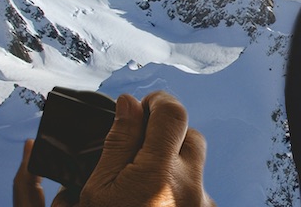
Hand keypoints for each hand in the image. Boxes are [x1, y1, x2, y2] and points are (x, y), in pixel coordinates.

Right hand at [13, 91, 214, 206]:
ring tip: (140, 184)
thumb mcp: (99, 191)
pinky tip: (152, 205)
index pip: (173, 112)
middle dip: (165, 134)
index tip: (138, 109)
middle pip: (189, 137)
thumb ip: (117, 144)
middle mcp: (190, 188)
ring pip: (193, 168)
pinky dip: (176, 192)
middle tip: (135, 148)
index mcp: (160, 174)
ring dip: (172, 165)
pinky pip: (194, 195)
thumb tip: (129, 104)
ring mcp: (201, 206)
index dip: (156, 103)